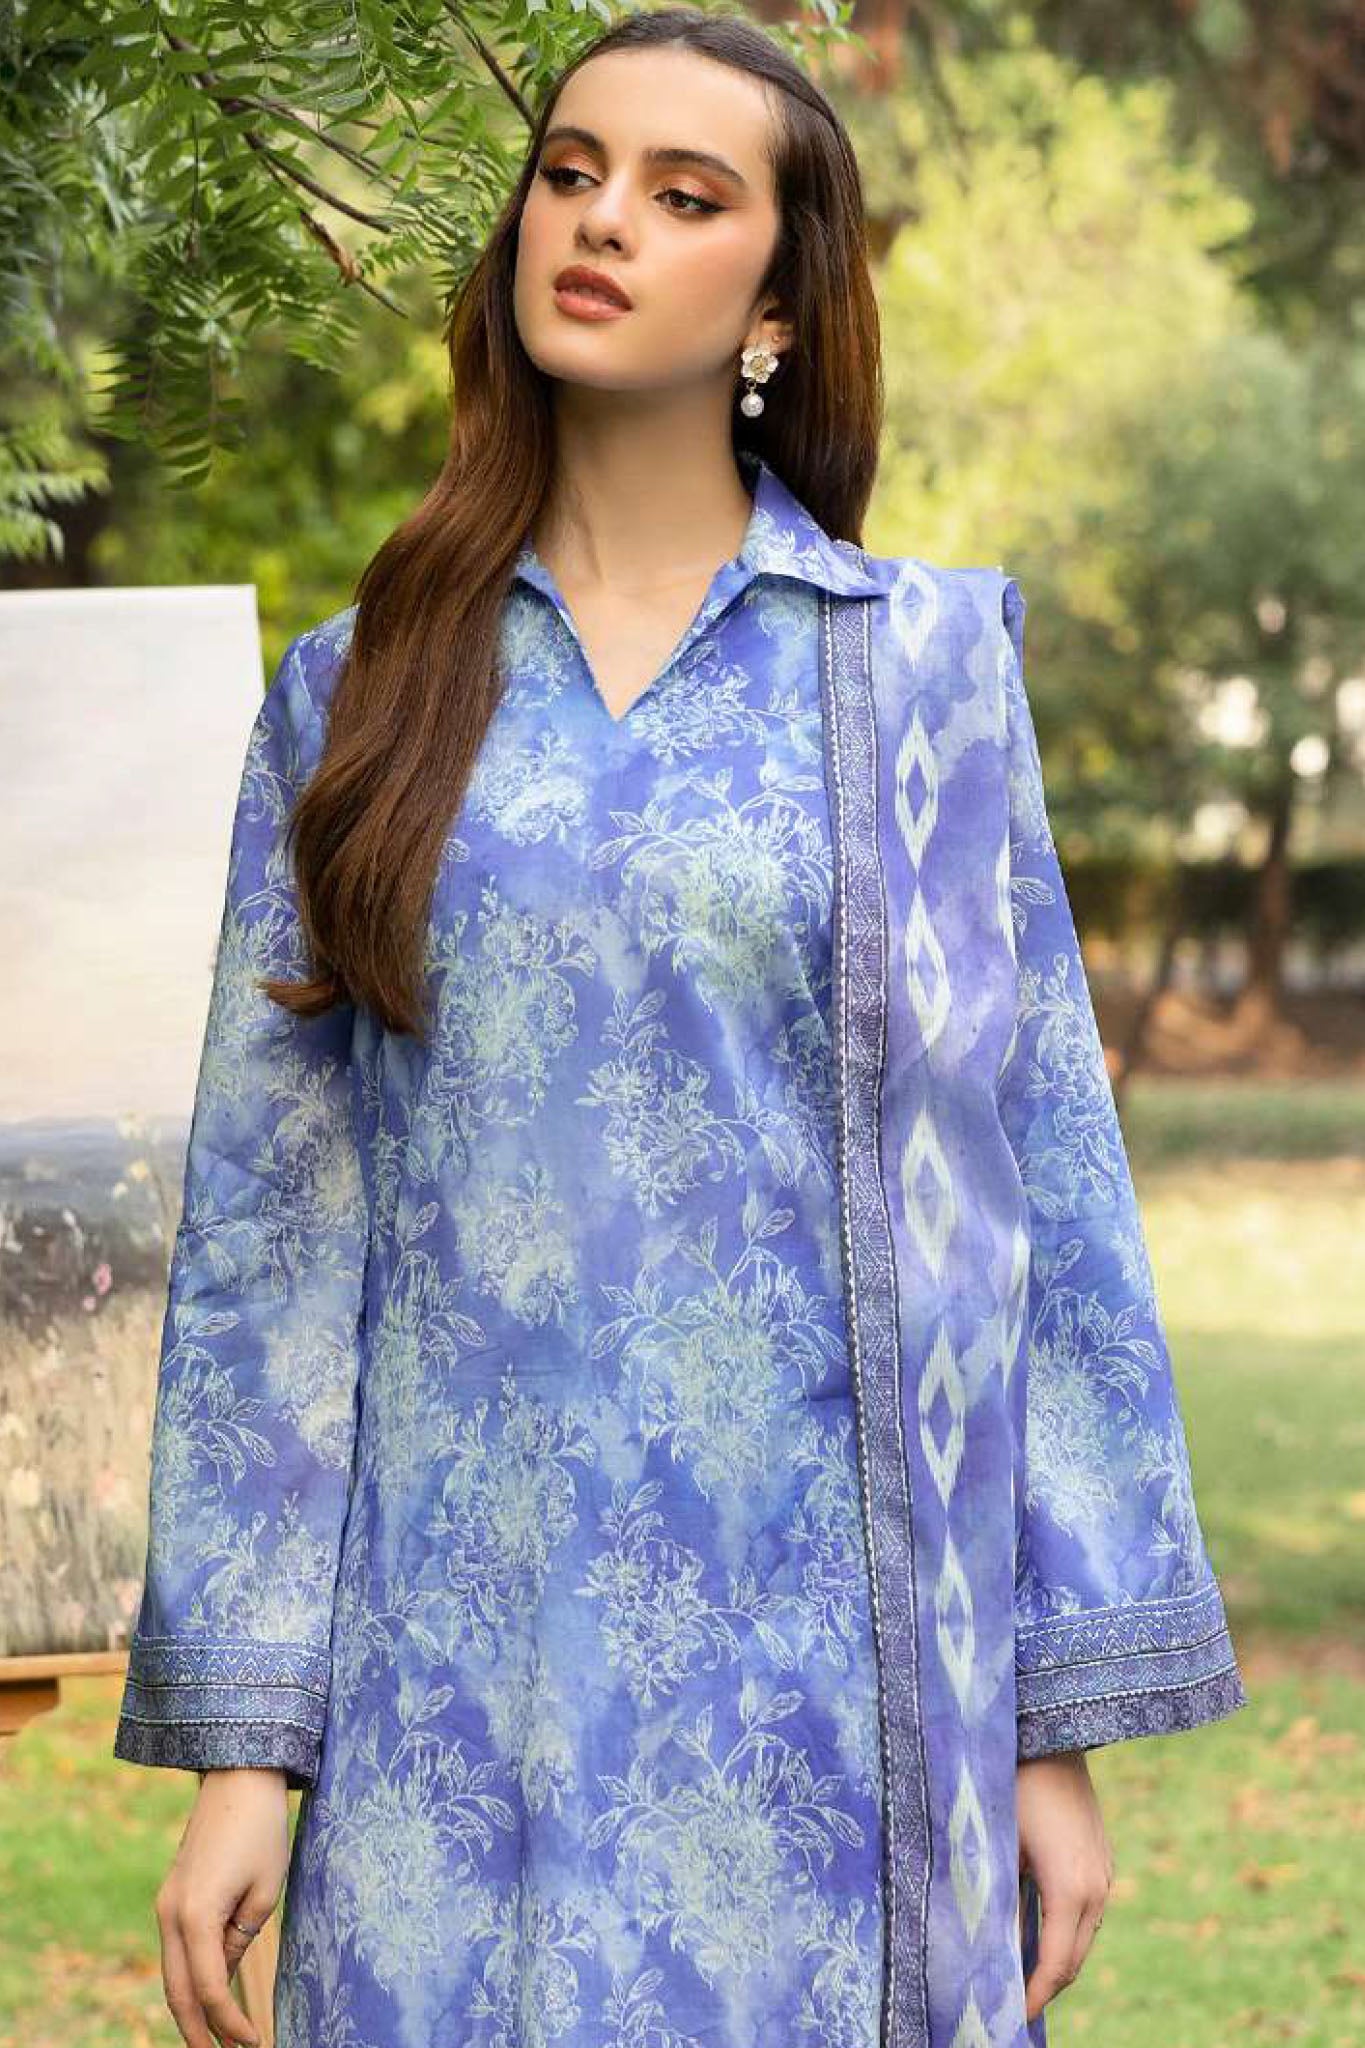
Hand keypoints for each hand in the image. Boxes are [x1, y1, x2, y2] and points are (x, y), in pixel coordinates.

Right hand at [154, 1767, 290, 2047]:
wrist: (236, 1776)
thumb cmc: (260, 1829)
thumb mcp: (264, 1889)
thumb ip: (242, 1938)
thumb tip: (223, 1972)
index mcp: (196, 1916)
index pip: (209, 1989)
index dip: (229, 2022)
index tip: (254, 2043)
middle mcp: (170, 1914)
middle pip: (178, 1991)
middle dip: (198, 2031)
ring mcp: (166, 1904)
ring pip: (172, 1973)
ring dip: (190, 2008)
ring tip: (216, 2039)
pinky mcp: (171, 1896)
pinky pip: (177, 1949)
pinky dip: (189, 1978)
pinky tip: (208, 1995)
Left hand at [1016, 1749, 1113, 2022]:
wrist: (1053, 1735)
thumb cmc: (1013, 1784)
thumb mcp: (997, 1843)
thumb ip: (994, 1896)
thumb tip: (981, 1944)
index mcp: (1070, 1889)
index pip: (1055, 1965)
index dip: (1033, 1996)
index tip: (1010, 2016)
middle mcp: (1097, 1888)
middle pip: (1074, 1959)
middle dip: (1045, 1986)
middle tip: (1012, 2004)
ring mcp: (1105, 1873)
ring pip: (1083, 1936)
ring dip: (1057, 1959)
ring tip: (1021, 1976)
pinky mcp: (1103, 1859)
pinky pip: (1087, 1912)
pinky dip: (1066, 1933)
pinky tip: (1037, 1934)